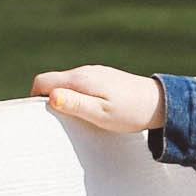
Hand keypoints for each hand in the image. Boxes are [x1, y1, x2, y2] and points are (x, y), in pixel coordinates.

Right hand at [31, 64, 165, 133]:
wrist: (161, 103)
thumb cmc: (131, 113)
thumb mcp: (101, 114)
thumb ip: (75, 105)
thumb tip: (50, 97)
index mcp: (80, 80)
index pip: (42, 82)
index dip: (34, 99)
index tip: (40, 117)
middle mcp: (84, 72)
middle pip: (53, 82)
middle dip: (48, 100)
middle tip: (56, 123)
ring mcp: (95, 73)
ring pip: (67, 84)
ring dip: (64, 99)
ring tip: (74, 120)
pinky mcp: (104, 78)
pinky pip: (81, 86)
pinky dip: (78, 98)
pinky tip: (90, 112)